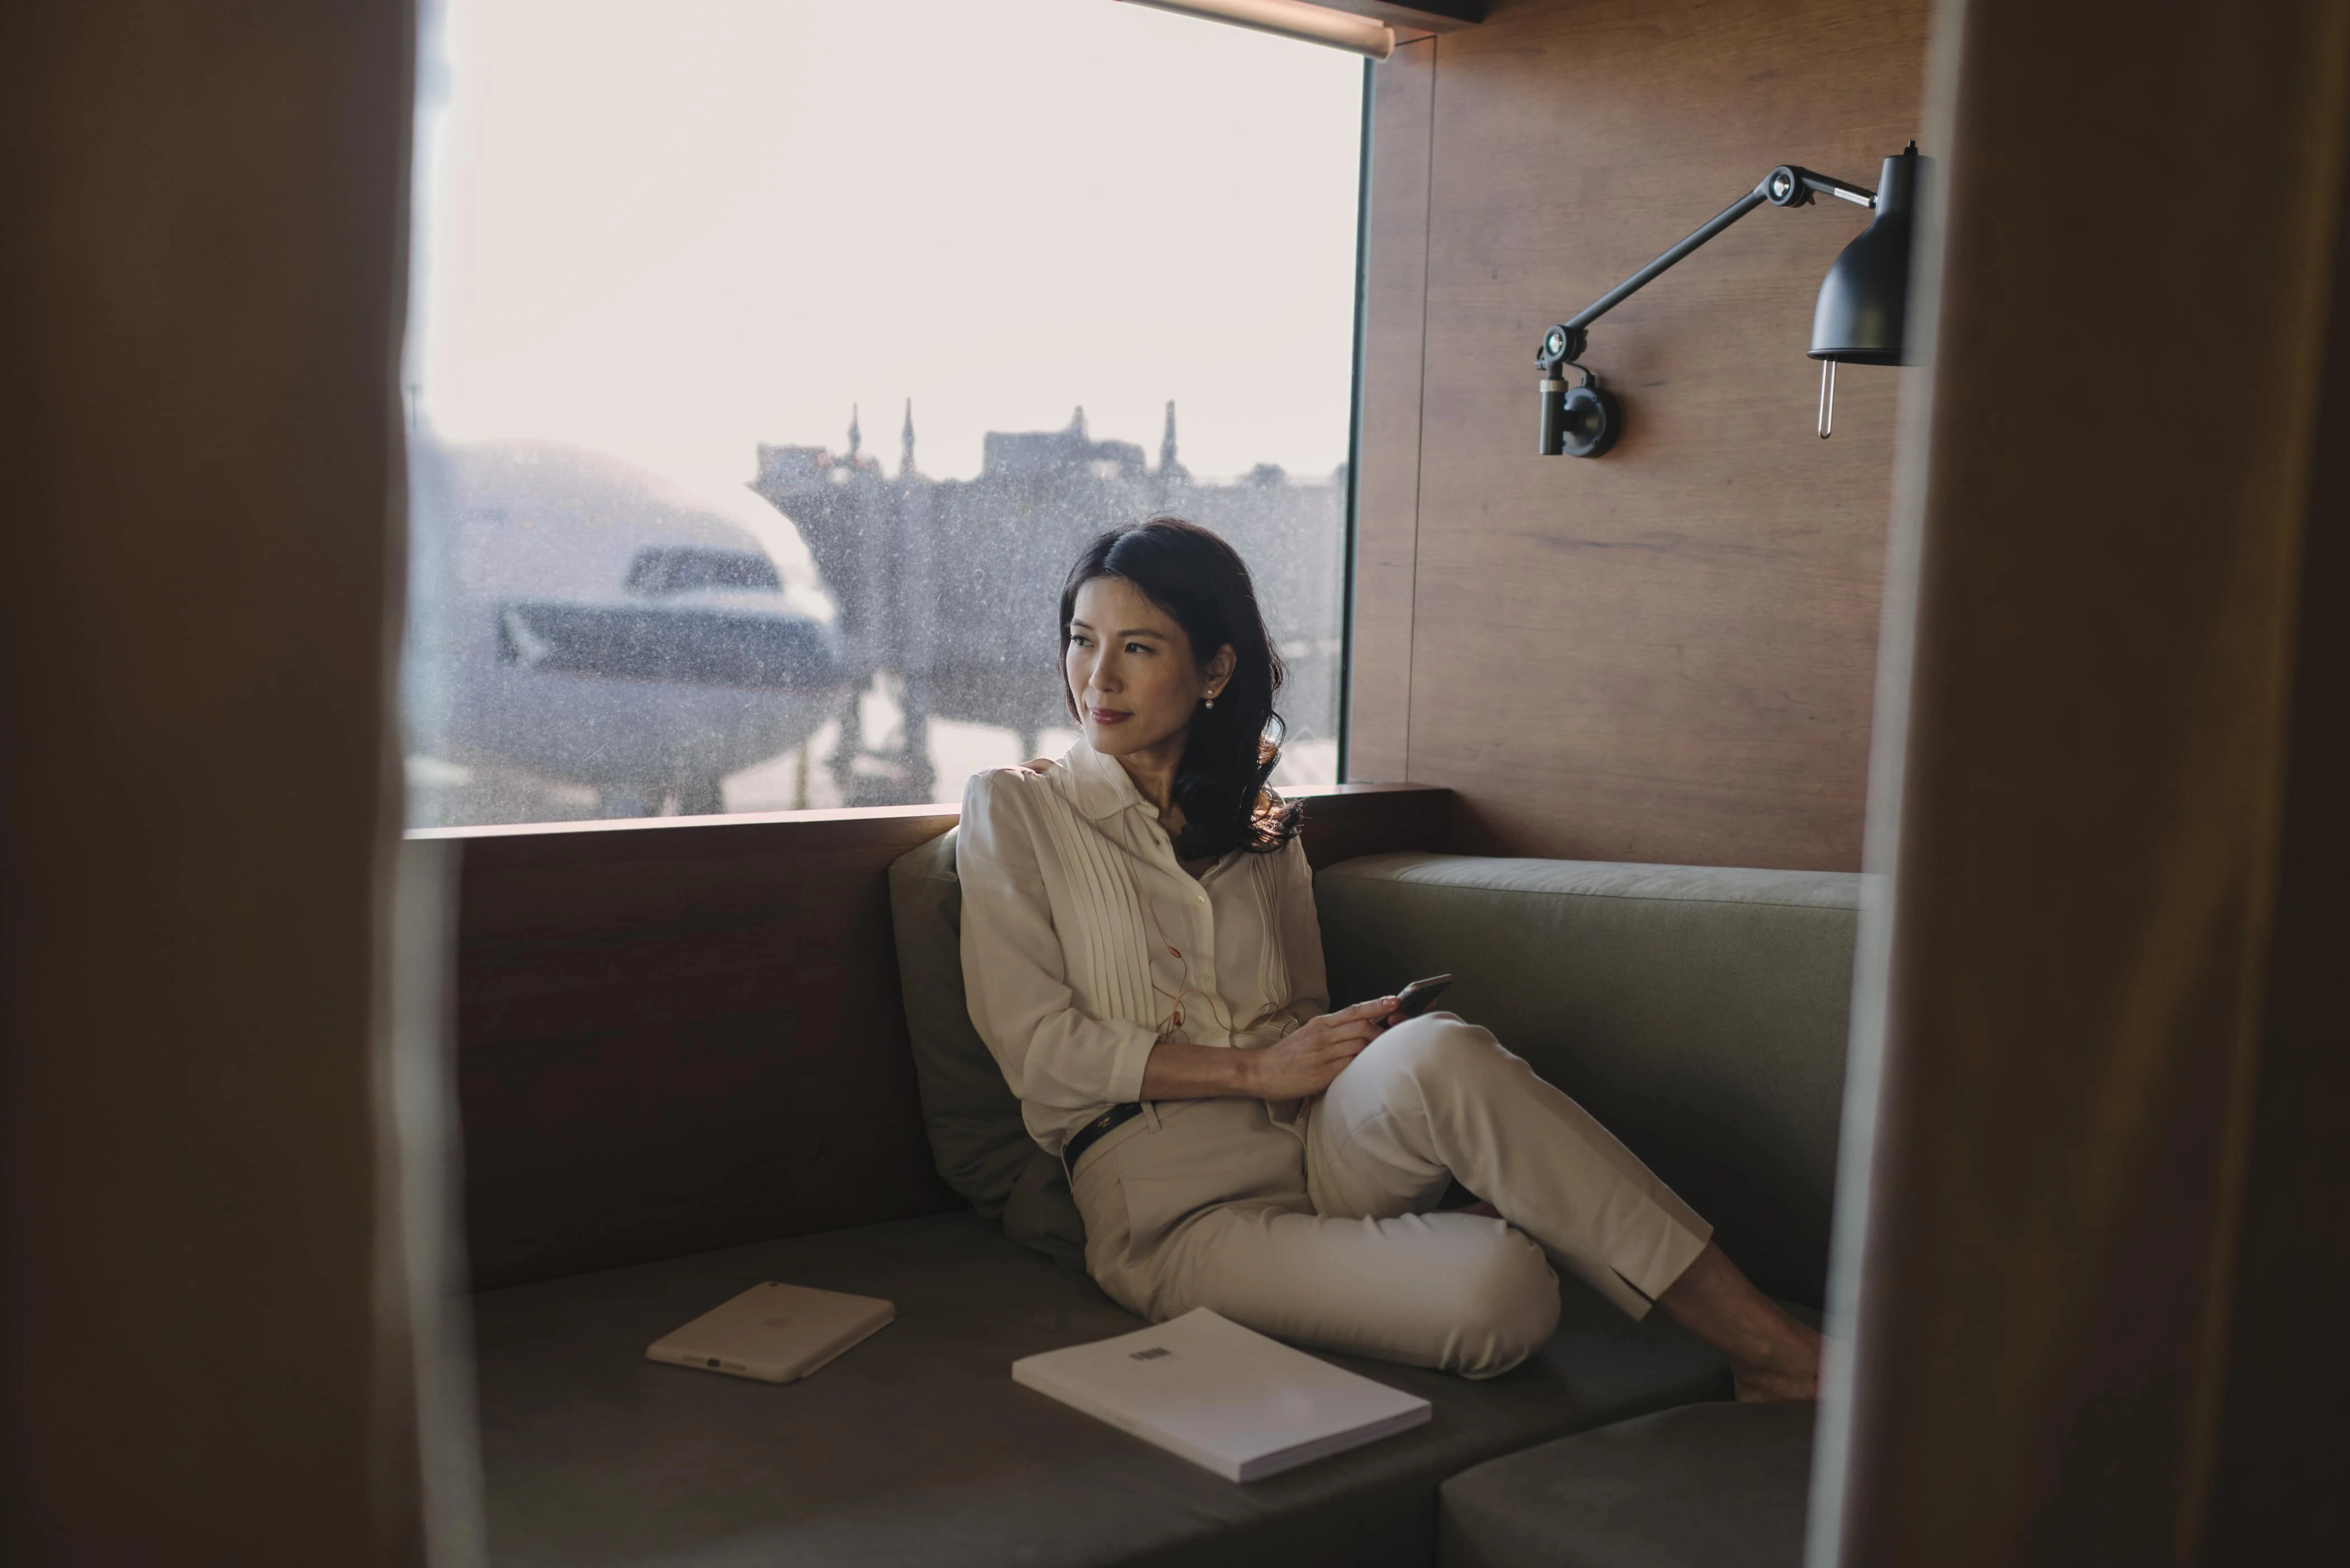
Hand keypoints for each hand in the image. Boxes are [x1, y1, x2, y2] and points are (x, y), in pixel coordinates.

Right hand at [1238, 998, 1396, 1097]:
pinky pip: (1351, 1066)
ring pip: (1359, 1046)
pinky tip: (1370, 1069)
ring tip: (1386, 1054)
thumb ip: (1333, 1030)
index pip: (1354, 1010)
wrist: (1261, 1071)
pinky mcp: (1322, 1074)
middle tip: (1395, 1037)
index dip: (1376, 1005)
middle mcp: (1323, 1036)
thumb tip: (1361, 1028)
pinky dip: (1364, 1066)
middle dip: (1383, 1032)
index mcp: (1320, 1023)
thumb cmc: (1288, 1054)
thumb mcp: (1309, 1034)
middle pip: (1362, 1027)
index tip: (1394, 1001)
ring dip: (1376, 1050)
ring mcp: (1323, 1055)